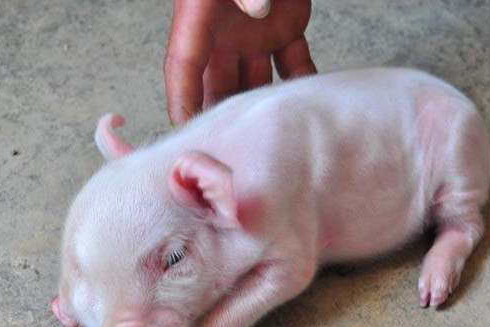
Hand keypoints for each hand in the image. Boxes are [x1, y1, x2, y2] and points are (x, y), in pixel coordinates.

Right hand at [164, 0, 316, 124]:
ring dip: (263, 109)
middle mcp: (225, 34)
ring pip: (256, 84)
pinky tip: (307, 104)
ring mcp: (255, 35)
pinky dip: (302, 83)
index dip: (182, 103)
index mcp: (199, 18)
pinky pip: (294, 64)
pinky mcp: (285, 29)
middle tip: (234, 150)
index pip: (184, 69)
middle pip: (219, 87)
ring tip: (273, 135)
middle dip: (224, 120)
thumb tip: (257, 8)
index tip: (187, 134)